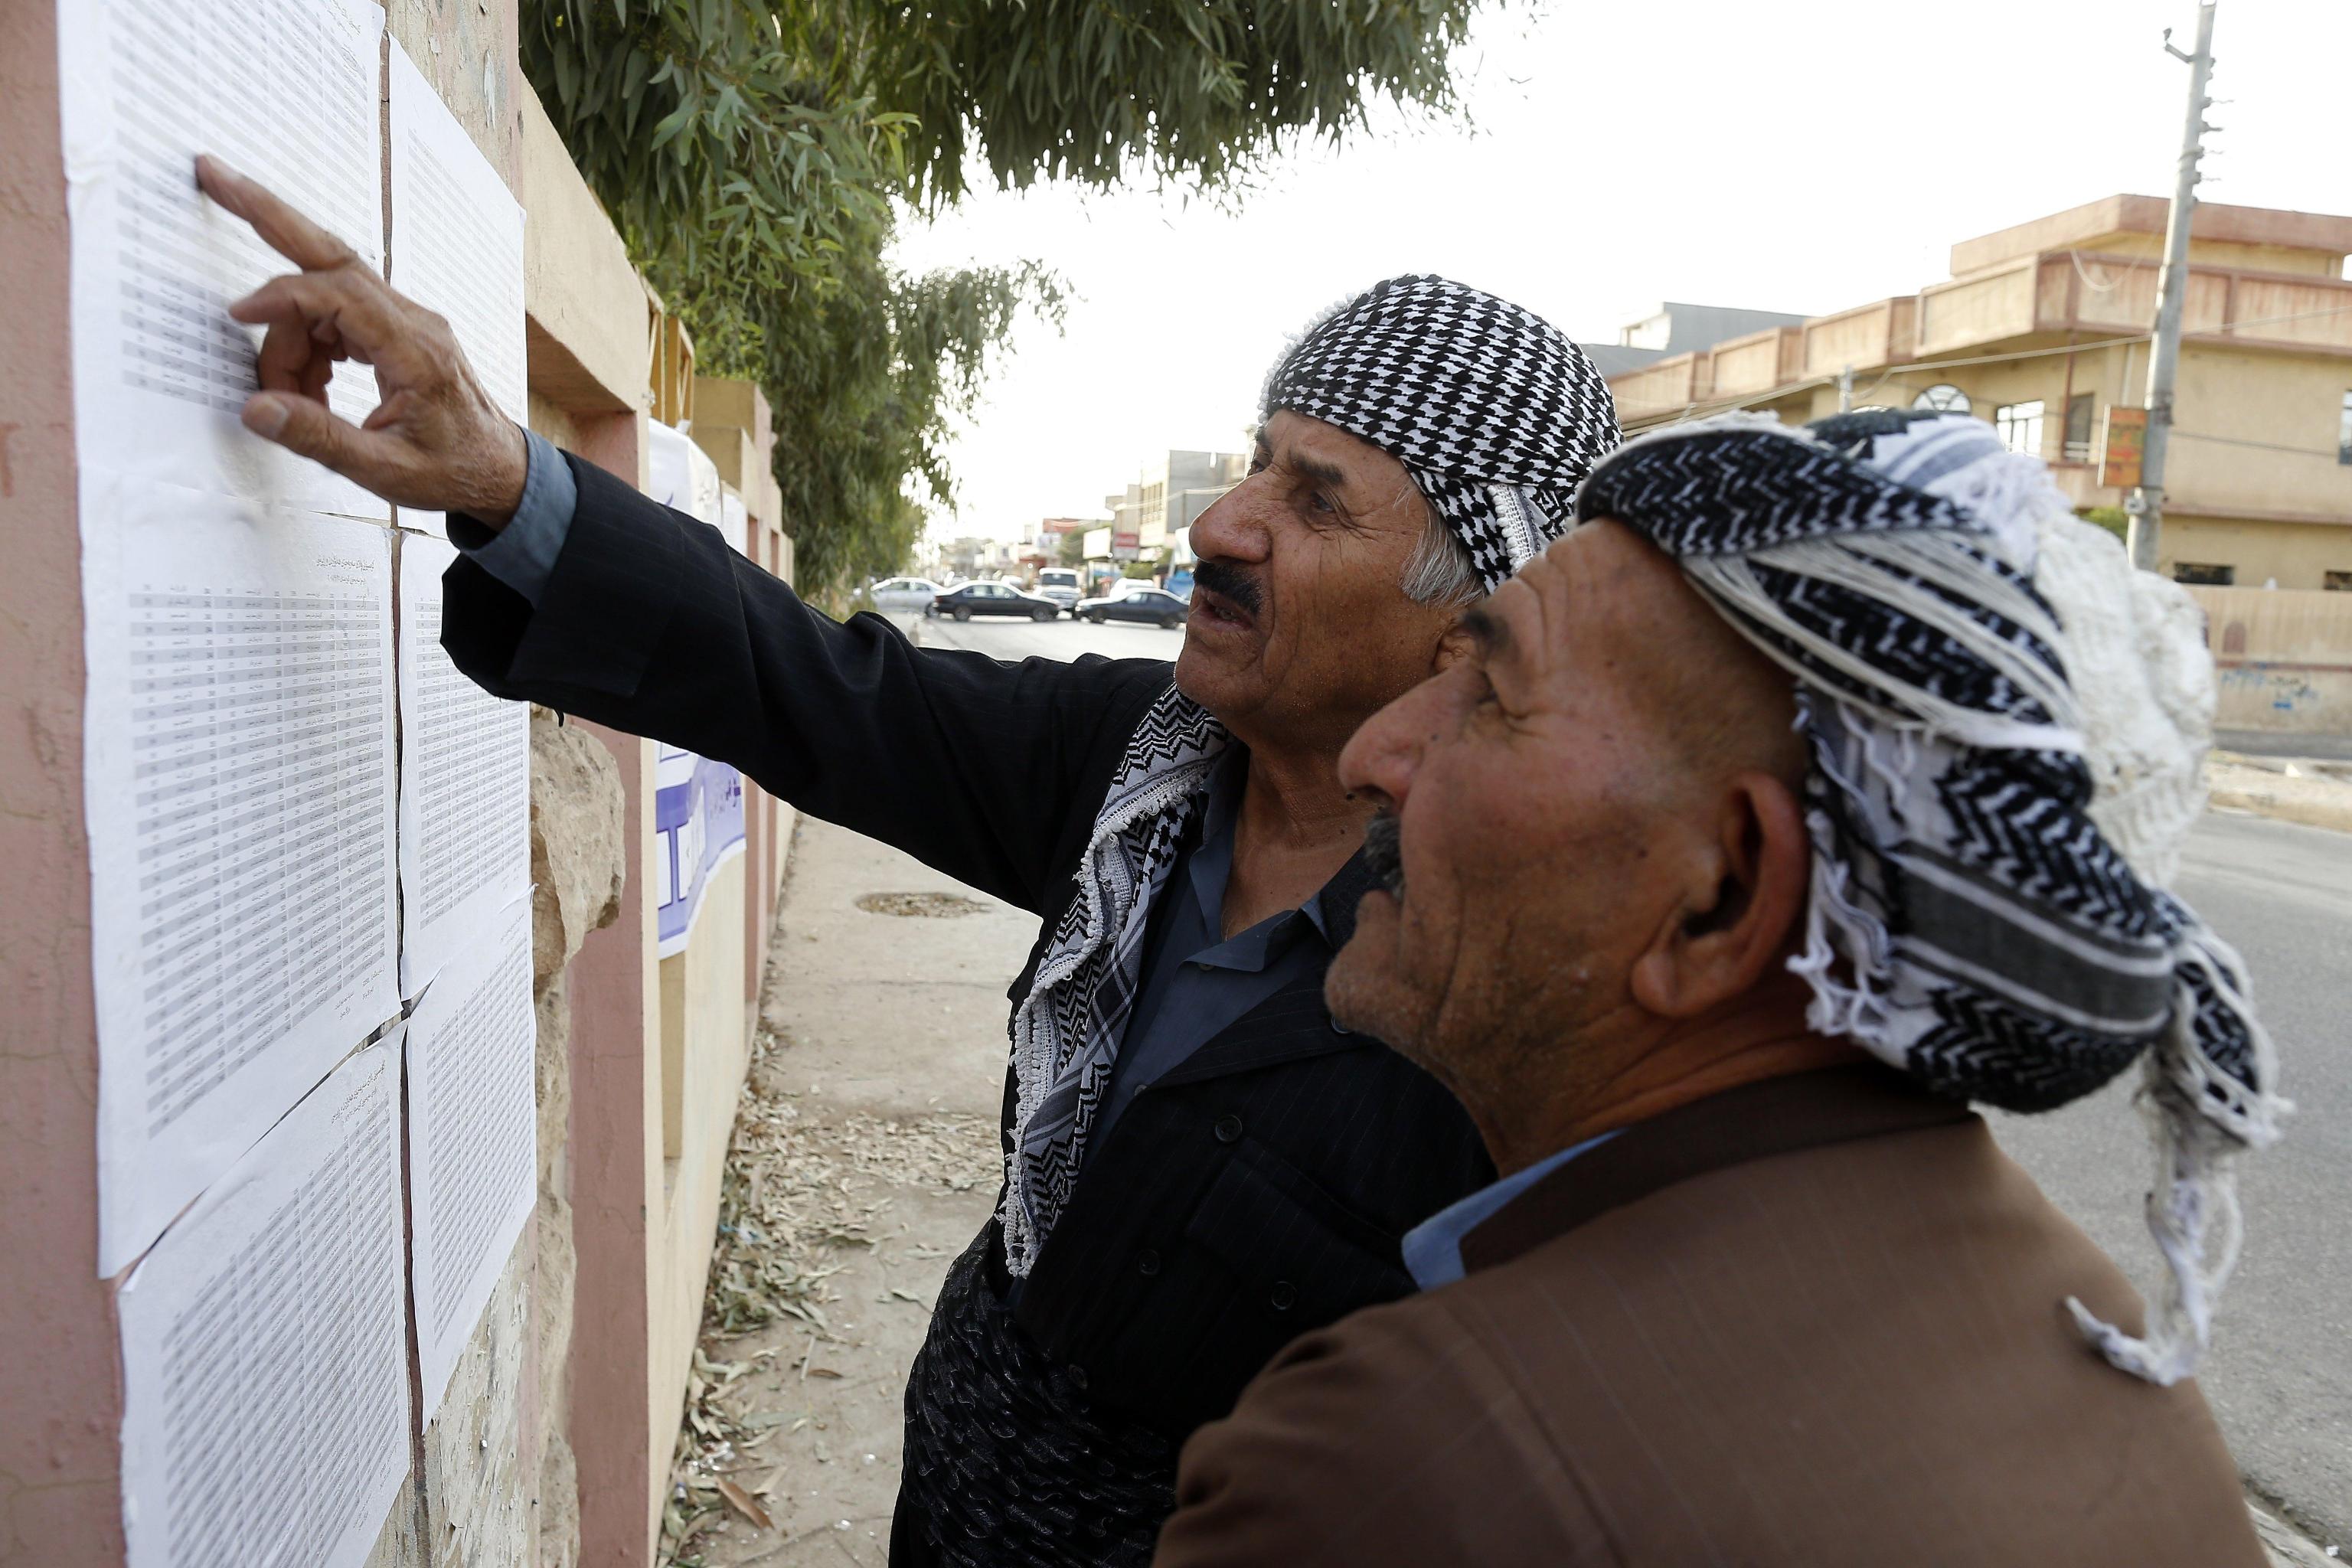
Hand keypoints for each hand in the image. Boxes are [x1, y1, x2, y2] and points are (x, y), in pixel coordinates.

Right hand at [194, 155, 528, 524]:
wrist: (501, 471)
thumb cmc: (453, 472)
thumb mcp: (386, 472)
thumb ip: (319, 439)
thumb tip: (256, 408)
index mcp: (416, 351)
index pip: (337, 294)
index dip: (282, 299)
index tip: (239, 316)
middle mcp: (414, 322)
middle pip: (332, 252)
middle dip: (268, 213)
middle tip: (211, 172)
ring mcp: (409, 321)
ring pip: (327, 293)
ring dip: (291, 334)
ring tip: (288, 395)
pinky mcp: (400, 331)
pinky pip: (339, 316)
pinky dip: (310, 342)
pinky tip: (309, 387)